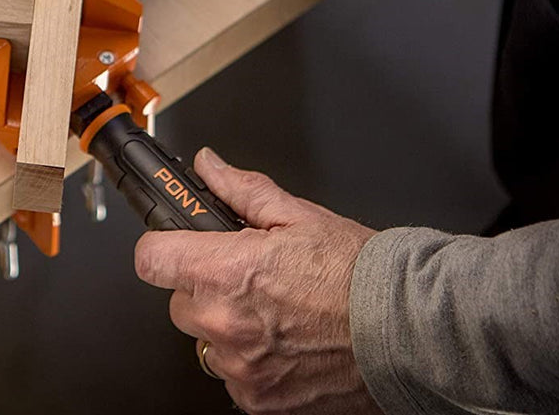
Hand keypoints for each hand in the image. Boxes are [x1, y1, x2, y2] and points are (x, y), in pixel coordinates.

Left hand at [135, 149, 381, 414]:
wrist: (407, 330)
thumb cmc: (359, 274)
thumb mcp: (299, 215)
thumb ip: (241, 190)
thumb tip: (209, 167)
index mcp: (229, 271)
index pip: (152, 259)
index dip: (162, 248)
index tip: (173, 246)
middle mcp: (226, 323)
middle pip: (178, 302)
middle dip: (204, 288)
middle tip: (248, 280)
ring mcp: (241, 366)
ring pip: (204, 342)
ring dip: (226, 328)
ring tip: (274, 314)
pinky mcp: (258, 399)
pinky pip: (232, 376)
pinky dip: (250, 363)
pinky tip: (285, 343)